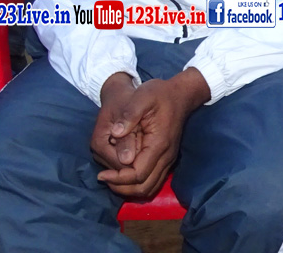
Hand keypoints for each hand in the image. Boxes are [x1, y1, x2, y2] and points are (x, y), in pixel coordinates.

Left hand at [95, 70, 210, 197]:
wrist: (181, 94)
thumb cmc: (160, 93)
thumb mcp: (142, 97)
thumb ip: (129, 115)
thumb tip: (115, 133)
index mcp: (159, 143)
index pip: (138, 174)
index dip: (118, 178)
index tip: (101, 174)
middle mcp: (166, 156)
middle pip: (143, 187)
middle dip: (121, 187)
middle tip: (103, 178)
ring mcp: (168, 159)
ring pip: (149, 187)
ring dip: (129, 188)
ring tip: (111, 178)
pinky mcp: (167, 159)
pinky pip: (152, 181)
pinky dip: (137, 184)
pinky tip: (123, 174)